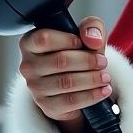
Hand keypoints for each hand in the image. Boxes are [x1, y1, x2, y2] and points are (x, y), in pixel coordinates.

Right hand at [16, 16, 110, 132]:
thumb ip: (91, 27)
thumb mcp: (85, 34)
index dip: (67, 40)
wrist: (74, 84)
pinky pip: (71, 101)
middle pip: (60, 61)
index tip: (82, 43)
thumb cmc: (76, 53)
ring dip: (92, 79)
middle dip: (87, 61)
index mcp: (30, 43)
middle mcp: (27, 65)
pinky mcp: (47, 105)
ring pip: (67, 82)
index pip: (44, 39)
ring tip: (105, 76)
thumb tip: (93, 39)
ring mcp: (35, 87)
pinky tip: (104, 90)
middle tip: (103, 62)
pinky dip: (92, 95)